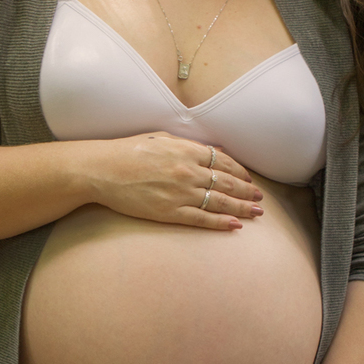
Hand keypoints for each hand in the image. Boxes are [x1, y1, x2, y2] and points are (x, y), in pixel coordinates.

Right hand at [88, 133, 262, 231]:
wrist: (103, 169)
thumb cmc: (129, 150)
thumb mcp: (162, 138)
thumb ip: (189, 144)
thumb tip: (213, 151)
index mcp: (188, 151)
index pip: (224, 162)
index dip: (240, 172)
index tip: (250, 179)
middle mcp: (189, 172)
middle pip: (228, 183)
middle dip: (247, 192)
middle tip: (260, 199)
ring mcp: (181, 193)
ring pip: (220, 202)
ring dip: (241, 208)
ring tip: (256, 213)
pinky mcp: (169, 212)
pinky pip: (202, 219)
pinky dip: (220, 223)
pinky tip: (235, 225)